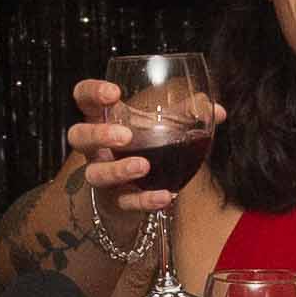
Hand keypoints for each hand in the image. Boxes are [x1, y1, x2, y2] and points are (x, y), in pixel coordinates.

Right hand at [59, 76, 213, 222]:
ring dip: (118, 170)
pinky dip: (144, 200)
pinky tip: (164, 196)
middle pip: (78, 136)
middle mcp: (97, 148)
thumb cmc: (145, 149)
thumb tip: (217, 110)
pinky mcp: (115, 203)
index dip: (92, 92)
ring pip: (95, 174)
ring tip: (142, 166)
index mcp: (105, 120)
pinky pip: (124, 203)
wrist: (135, 195)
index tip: (113, 92)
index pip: (85, 98)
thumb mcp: (161, 128)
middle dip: (98, 134)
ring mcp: (103, 176)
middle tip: (124, 135)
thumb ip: (185, 116)